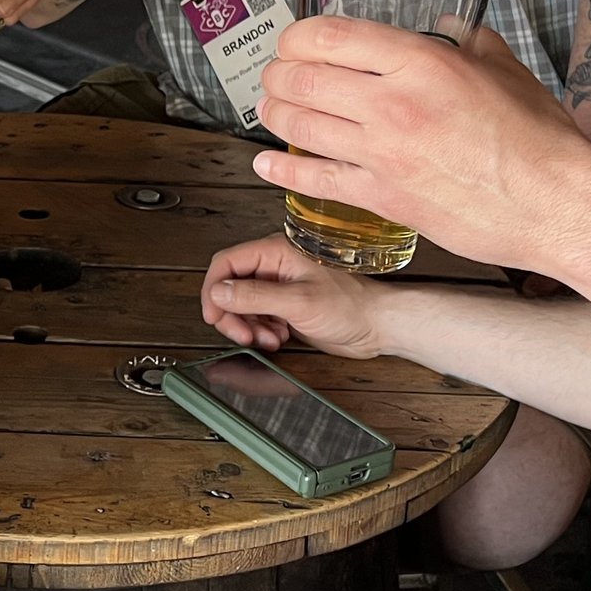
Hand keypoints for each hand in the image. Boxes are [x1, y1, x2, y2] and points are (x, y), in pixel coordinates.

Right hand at [201, 236, 389, 357]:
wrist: (377, 326)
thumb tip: (219, 293)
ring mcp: (279, 286)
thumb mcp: (298, 302)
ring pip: (241, 305)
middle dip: (231, 314)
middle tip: (242, 334)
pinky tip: (277, 337)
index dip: (213, 289)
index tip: (213, 314)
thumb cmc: (352, 306)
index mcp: (277, 252)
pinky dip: (260, 331)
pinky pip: (257, 317)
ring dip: (247, 326)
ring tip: (267, 338)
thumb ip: (255, 296)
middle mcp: (275, 266)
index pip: (227, 263)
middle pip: (230, 286)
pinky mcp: (285, 305)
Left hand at [251, 19, 590, 277]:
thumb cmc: (540, 138)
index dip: (297, 36)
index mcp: (422, 62)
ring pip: (301, 127)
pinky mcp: (384, 199)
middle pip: (303, 79)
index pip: (331, 36)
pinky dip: (284, 173)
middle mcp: (393, 104)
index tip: (292, 40)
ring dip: (275, 114)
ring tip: (269, 109)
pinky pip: (317, 181)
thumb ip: (468, 42)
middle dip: (279, 74)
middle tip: (276, 75)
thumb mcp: (504, 68)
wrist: (556, 203)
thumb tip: (449, 27)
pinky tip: (268, 166)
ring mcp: (384, 155)